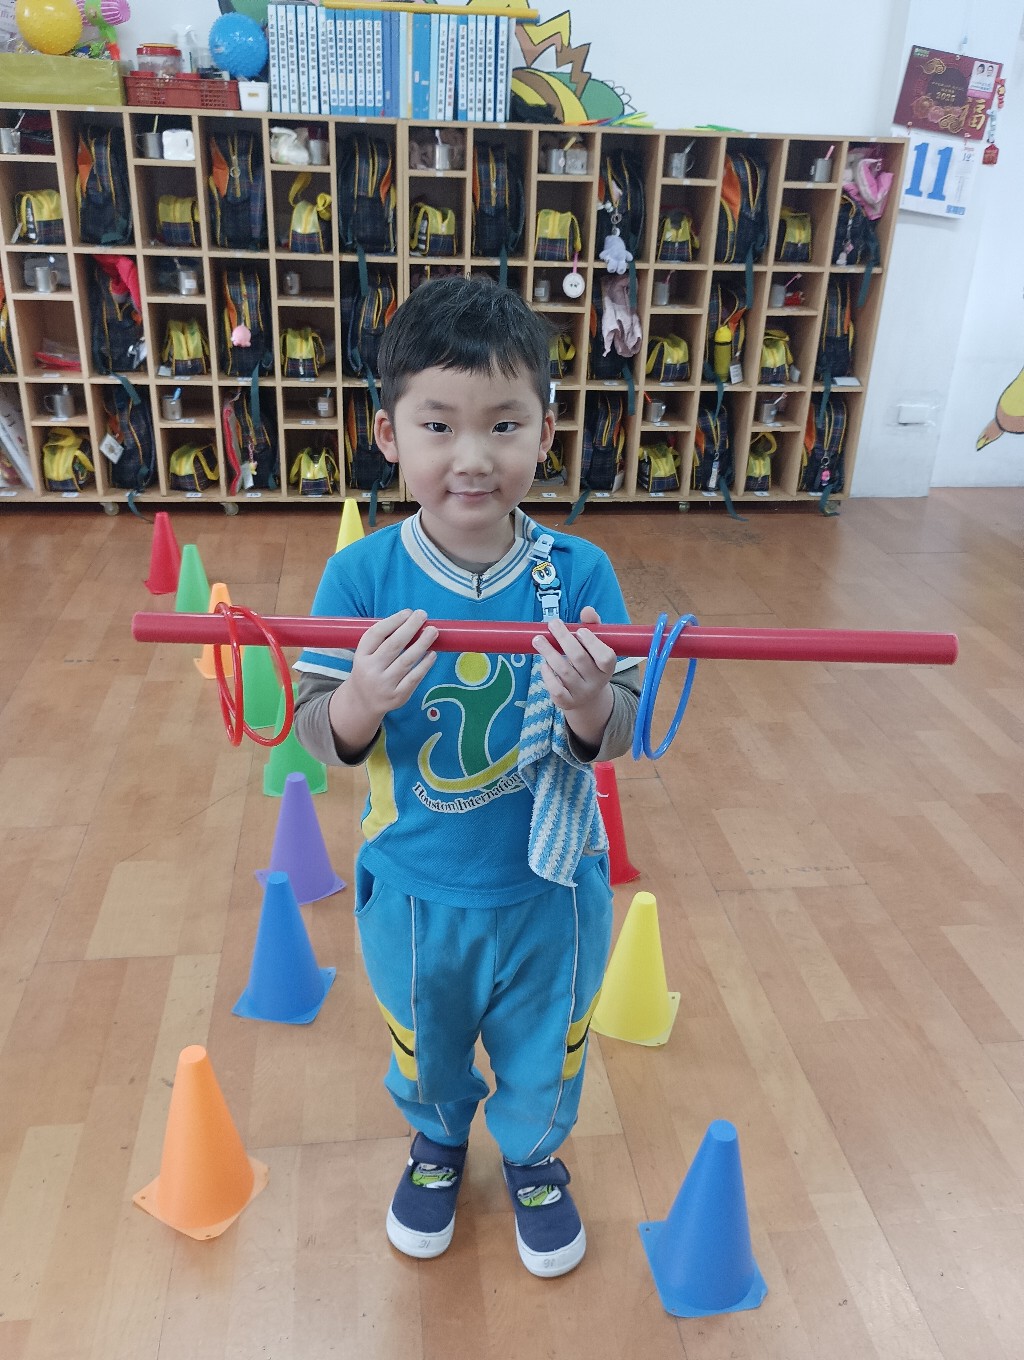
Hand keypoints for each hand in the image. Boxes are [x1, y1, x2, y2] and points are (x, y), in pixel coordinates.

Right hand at [328, 609, 436, 757]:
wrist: (363, 702)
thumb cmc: (369, 671)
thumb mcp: (366, 655)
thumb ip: (382, 640)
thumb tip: (410, 621)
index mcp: (361, 656)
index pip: (376, 634)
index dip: (393, 621)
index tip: (407, 612)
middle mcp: (371, 670)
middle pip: (393, 645)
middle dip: (410, 628)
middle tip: (422, 615)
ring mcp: (384, 684)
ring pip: (407, 660)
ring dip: (422, 643)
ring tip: (433, 631)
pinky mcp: (398, 696)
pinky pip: (414, 677)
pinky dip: (425, 664)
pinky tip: (432, 654)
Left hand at [533, 606, 614, 750]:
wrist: (586, 696)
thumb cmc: (589, 663)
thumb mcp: (595, 646)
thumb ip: (592, 627)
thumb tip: (587, 610)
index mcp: (607, 668)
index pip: (605, 657)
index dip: (592, 643)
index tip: (580, 630)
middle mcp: (596, 682)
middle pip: (580, 659)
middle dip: (564, 639)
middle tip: (552, 623)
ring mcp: (581, 693)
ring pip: (564, 671)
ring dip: (549, 652)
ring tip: (537, 639)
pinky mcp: (566, 702)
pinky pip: (556, 689)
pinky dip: (548, 675)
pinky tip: (543, 664)